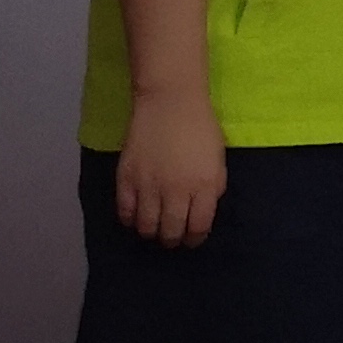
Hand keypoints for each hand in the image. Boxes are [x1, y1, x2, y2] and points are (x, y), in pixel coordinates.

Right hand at [114, 87, 226, 247]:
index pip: (199, 227)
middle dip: (173, 240)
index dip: (196, 238)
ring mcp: (149, 186)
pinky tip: (136, 217)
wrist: (170, 103)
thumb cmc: (200, 128)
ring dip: (151, 233)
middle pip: (171, 232)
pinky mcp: (126, 179)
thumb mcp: (218, 160)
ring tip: (154, 230)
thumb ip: (212, 188)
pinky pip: (125, 212)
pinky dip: (130, 220)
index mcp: (203, 186)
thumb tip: (202, 212)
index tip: (193, 239)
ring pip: (146, 227)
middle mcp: (176, 191)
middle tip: (172, 238)